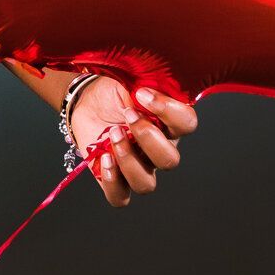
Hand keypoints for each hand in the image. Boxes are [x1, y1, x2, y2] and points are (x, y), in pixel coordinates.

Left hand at [68, 78, 196, 207]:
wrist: (87, 102)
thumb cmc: (114, 91)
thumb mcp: (130, 78)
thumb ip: (146, 79)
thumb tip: (151, 77)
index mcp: (168, 122)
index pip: (187, 123)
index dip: (169, 111)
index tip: (142, 93)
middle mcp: (158, 149)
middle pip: (170, 160)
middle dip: (148, 138)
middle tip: (127, 115)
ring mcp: (138, 166)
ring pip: (146, 184)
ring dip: (128, 160)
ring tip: (112, 135)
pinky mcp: (115, 179)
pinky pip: (120, 197)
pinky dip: (113, 181)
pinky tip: (103, 159)